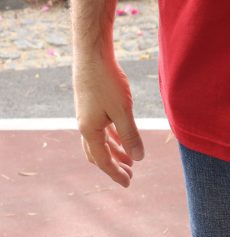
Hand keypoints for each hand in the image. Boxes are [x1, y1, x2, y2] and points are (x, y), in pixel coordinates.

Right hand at [73, 54, 144, 187]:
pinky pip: (101, 128)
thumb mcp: (123, 112)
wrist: (92, 53)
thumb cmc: (107, 81)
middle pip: (98, 154)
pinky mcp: (91, 105)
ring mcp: (86, 115)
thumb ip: (130, 136)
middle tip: (129, 176)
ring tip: (130, 161)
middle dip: (113, 166)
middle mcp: (84, 125)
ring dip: (114, 152)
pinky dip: (111, 137)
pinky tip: (122, 138)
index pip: (103, 160)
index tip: (128, 184)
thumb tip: (138, 159)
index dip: (115, 173)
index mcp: (89, 130)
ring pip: (100, 141)